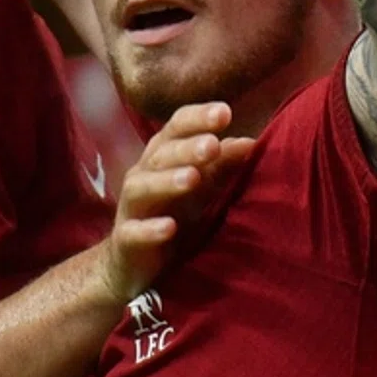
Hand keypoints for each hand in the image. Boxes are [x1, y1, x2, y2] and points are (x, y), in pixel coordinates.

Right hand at [98, 103, 255, 302]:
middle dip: (187, 148)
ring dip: (167, 181)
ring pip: (141, 188)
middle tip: (212, 145)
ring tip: (192, 178)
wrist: (134, 264)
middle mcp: (143, 176)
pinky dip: (150, 229)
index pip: (176, 127)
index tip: (225, 113)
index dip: (197, 118)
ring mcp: (131, 209)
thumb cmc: (175, 214)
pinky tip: (170, 227)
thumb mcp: (202, 187)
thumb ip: (223, 164)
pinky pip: (133, 232)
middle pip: (161, 155)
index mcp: (163, 157)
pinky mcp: (125, 241)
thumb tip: (251, 141)